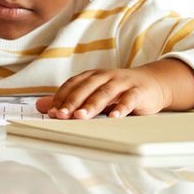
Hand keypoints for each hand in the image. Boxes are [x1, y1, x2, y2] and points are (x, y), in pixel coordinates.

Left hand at [35, 58, 193, 118]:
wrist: (152, 83)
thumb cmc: (119, 90)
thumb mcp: (93, 93)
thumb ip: (69, 100)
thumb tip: (41, 106)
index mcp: (92, 76)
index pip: (73, 85)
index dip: (61, 98)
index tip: (51, 112)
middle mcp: (105, 76)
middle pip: (86, 87)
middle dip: (73, 102)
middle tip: (62, 115)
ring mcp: (122, 82)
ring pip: (105, 92)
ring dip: (92, 104)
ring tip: (82, 117)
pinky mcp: (138, 91)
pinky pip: (129, 98)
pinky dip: (121, 107)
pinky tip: (114, 117)